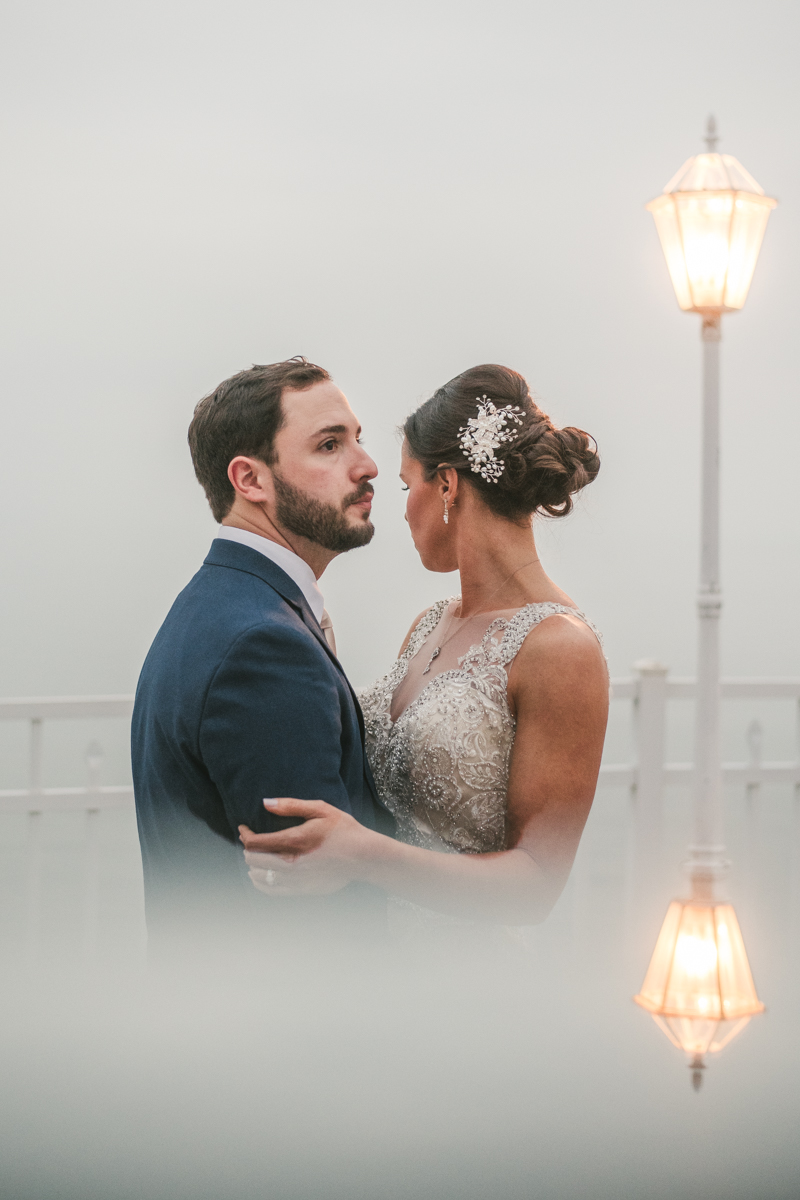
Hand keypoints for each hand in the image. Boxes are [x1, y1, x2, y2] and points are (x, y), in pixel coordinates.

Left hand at [238, 798, 373, 895]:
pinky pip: (272, 891)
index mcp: (294, 841)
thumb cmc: (343, 830)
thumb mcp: (320, 809)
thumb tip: (265, 803)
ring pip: (259, 877)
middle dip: (248, 848)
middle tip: (251, 839)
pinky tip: (263, 875)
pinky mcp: (302, 891)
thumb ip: (290, 806)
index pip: (255, 843)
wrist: (364, 857)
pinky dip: (262, 883)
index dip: (244, 835)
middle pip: (253, 860)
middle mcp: (292, 864)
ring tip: (256, 856)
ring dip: (253, 866)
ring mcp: (296, 880)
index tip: (243, 828)